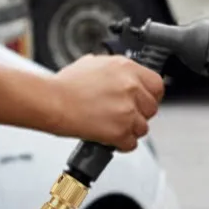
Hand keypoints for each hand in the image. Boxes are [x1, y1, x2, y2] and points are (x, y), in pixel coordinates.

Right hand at [48, 55, 165, 151]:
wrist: (51, 101)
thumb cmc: (65, 85)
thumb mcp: (93, 63)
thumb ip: (116, 70)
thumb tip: (124, 75)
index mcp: (127, 68)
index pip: (157, 85)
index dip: (150, 95)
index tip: (143, 100)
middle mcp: (131, 87)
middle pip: (152, 109)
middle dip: (138, 114)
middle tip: (121, 114)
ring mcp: (128, 110)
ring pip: (143, 128)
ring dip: (129, 130)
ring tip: (110, 125)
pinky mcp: (121, 130)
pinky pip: (131, 144)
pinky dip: (120, 144)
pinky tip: (107, 136)